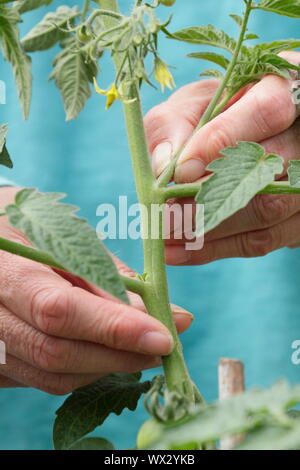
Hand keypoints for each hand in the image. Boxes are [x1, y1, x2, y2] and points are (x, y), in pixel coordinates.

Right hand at [0, 187, 192, 393]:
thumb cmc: (33, 227)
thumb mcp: (68, 236)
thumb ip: (110, 277)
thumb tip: (166, 314)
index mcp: (5, 270)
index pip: (59, 310)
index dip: (114, 328)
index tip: (163, 336)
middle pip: (56, 353)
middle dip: (119, 356)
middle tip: (162, 346)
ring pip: (52, 375)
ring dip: (106, 367)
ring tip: (140, 349)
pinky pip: (43, 380)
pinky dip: (84, 371)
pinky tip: (105, 352)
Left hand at [145, 51, 299, 264]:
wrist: (247, 136)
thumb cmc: (215, 114)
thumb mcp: (192, 103)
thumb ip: (174, 124)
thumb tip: (166, 166)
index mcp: (286, 88)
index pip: (268, 110)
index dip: (223, 140)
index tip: (180, 170)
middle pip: (270, 169)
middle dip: (210, 197)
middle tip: (163, 216)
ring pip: (269, 210)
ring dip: (210, 230)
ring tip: (163, 237)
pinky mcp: (297, 217)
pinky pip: (264, 240)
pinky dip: (216, 248)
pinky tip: (179, 251)